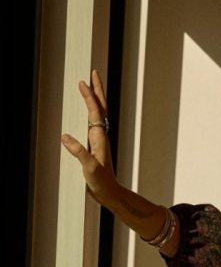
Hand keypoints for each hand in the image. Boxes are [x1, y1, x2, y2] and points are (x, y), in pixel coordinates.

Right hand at [61, 69, 117, 205]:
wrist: (110, 193)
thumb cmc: (102, 182)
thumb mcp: (90, 168)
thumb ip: (79, 152)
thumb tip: (64, 137)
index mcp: (100, 138)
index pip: (95, 112)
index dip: (89, 96)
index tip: (83, 82)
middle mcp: (101, 135)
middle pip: (101, 107)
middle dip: (97, 90)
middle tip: (93, 72)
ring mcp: (99, 140)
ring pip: (98, 114)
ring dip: (95, 99)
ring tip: (90, 86)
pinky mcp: (96, 146)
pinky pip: (93, 123)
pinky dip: (90, 112)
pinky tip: (87, 111)